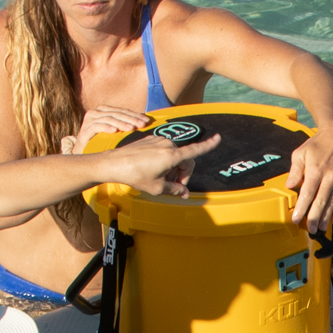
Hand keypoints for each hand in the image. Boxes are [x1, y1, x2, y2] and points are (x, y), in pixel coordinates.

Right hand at [71, 105, 150, 152]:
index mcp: (105, 111)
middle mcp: (96, 113)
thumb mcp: (117, 134)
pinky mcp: (84, 131)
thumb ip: (127, 126)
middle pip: (117, 113)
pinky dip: (106, 127)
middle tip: (142, 125)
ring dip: (121, 123)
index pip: (123, 111)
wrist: (86, 159)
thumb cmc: (104, 146)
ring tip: (131, 128)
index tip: (147, 121)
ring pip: (108, 118)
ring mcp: (89, 121)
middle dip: (131, 119)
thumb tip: (147, 124)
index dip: (135, 115)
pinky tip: (114, 131)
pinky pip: (96, 126)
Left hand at [100, 131, 220, 195]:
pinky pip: (164, 151)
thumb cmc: (135, 176)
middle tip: (173, 187)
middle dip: (182, 174)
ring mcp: (158, 140)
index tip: (218, 138)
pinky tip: (152, 170)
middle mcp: (168, 145)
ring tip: (159, 179)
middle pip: (185, 160)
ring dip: (172, 169)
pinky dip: (164, 162)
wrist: (114, 163)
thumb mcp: (157, 188)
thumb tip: (184, 193)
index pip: (195, 150)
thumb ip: (175, 190)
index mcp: (172, 156)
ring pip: (174, 156)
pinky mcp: (151, 140)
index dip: (208, 146)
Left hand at [291, 126, 332, 228]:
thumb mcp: (300, 153)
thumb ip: (294, 171)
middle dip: (314, 217)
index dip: (301, 208)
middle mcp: (329, 177)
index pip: (307, 193)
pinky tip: (332, 220)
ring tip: (319, 228)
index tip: (296, 218)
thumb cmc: (317, 144)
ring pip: (332, 203)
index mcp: (316, 170)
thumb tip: (290, 186)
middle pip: (320, 202)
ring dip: (325, 217)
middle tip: (309, 229)